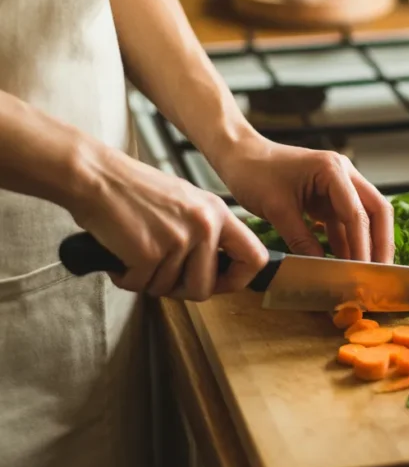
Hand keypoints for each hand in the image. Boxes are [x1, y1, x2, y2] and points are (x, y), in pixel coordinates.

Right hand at [67, 144, 268, 299]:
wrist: (96, 176)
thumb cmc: (133, 190)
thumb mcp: (185, 202)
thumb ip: (204, 233)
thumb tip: (216, 272)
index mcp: (217, 213)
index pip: (254, 257)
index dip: (237, 280)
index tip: (218, 283)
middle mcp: (204, 226)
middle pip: (204, 288)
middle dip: (177, 289)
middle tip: (157, 272)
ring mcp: (178, 239)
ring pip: (168, 290)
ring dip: (147, 280)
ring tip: (134, 252)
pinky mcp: (149, 253)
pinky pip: (140, 286)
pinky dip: (125, 277)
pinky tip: (119, 254)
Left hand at [215, 134, 393, 262]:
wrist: (239, 156)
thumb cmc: (255, 172)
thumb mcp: (277, 209)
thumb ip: (301, 239)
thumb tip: (321, 269)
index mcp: (333, 170)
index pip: (358, 212)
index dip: (363, 245)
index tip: (363, 271)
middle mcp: (343, 175)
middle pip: (376, 211)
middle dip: (380, 243)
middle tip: (380, 274)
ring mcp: (337, 187)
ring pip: (363, 218)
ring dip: (365, 245)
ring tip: (364, 275)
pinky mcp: (327, 198)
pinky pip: (344, 223)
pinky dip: (346, 243)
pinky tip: (345, 265)